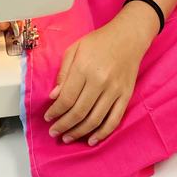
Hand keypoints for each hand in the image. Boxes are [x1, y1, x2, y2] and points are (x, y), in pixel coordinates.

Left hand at [43, 23, 146, 145]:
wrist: (129, 36)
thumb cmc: (99, 41)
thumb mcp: (74, 49)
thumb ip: (63, 73)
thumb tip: (54, 96)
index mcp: (84, 68)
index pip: (66, 98)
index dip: (55, 112)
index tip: (48, 118)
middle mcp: (100, 81)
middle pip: (79, 112)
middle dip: (63, 126)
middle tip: (54, 132)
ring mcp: (115, 90)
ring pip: (95, 119)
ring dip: (79, 132)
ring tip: (68, 138)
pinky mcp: (126, 95)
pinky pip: (114, 119)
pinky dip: (102, 133)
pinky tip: (92, 140)